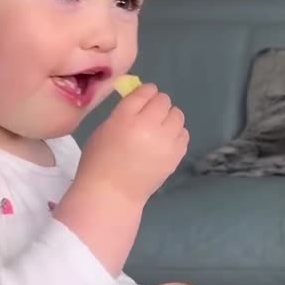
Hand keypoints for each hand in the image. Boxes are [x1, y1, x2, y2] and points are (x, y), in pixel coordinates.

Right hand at [76, 83, 188, 206]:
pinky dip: (176, 134)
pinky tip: (166, 141)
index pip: (145, 93)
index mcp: (126, 118)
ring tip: (159, 128)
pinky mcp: (176, 155)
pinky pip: (184, 134)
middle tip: (151, 114)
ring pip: (178, 115)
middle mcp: (149, 126)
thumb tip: (141, 102)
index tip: (146, 95)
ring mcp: (166, 142)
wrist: (112, 193)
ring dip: (169, 117)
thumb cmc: (100, 161)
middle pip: (164, 101)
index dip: (147, 91)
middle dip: (158, 104)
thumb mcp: (105, 129)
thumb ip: (124, 113)